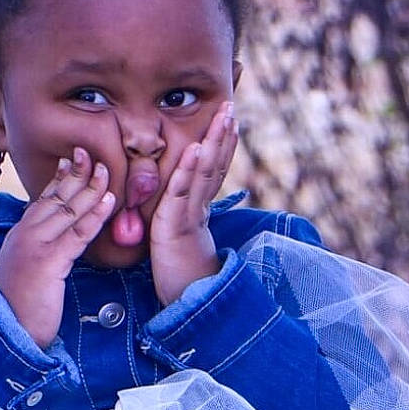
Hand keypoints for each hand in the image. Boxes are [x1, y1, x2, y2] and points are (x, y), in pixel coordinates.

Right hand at [0, 147, 115, 348]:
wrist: (8, 331)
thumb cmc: (21, 306)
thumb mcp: (27, 271)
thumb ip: (38, 251)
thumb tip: (53, 241)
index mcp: (20, 236)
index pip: (42, 200)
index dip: (59, 179)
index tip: (71, 160)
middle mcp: (25, 235)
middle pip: (55, 197)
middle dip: (75, 173)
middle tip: (91, 153)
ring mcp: (35, 246)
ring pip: (68, 210)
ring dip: (90, 188)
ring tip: (106, 170)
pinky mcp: (49, 262)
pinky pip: (78, 233)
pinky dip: (95, 215)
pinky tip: (110, 202)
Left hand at [150, 100, 238, 306]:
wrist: (184, 302)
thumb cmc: (179, 275)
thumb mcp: (178, 240)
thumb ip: (178, 220)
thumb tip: (177, 206)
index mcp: (200, 210)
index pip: (215, 171)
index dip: (224, 146)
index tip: (231, 122)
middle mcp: (199, 208)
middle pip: (215, 165)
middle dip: (223, 135)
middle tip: (231, 107)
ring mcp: (190, 214)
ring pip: (206, 172)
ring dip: (214, 142)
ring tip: (223, 117)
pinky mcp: (177, 224)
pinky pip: (183, 191)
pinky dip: (189, 168)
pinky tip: (195, 147)